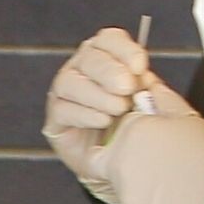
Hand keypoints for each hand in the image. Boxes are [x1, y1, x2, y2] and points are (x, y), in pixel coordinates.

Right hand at [43, 29, 157, 198]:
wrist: (114, 163)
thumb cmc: (129, 128)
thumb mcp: (147, 104)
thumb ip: (148, 89)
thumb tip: (146, 80)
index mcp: (105, 57)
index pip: (109, 40)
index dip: (124, 49)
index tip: (140, 66)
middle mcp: (81, 69)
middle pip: (89, 57)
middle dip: (110, 72)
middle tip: (128, 88)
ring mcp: (64, 92)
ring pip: (70, 82)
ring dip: (97, 94)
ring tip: (118, 109)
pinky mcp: (55, 119)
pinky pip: (62, 110)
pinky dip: (84, 114)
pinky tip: (103, 121)